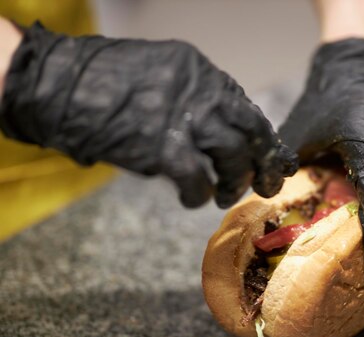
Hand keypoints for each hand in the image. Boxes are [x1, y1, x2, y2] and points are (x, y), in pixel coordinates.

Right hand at [0, 22, 296, 207]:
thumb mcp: (161, 77)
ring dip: (235, 182)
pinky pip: (198, 180)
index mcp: (202, 73)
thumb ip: (194, 100)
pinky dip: (199, 195)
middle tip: (268, 186)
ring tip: (224, 196)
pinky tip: (192, 199)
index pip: (247, 109)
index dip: (263, 139)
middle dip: (266, 163)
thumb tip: (221, 132)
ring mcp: (185, 118)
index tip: (270, 159)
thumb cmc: (102, 83)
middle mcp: (202, 91)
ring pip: (234, 156)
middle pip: (253, 130)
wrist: (56, 83)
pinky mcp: (163, 148)